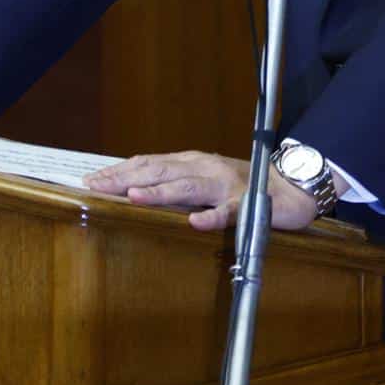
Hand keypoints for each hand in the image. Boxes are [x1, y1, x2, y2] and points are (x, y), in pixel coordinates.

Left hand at [83, 151, 319, 231]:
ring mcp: (226, 185)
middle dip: (128, 178)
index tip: (92, 181)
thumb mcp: (203, 178)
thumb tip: (133, 187)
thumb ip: (175, 180)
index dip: (120, 171)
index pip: (149, 163)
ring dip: (161, 191)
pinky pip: (229, 211)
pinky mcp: (249, 203)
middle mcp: (205, 168)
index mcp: (192, 162)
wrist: (292, 186)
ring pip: (189, 187)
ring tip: (134, 196)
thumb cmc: (242, 185)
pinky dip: (213, 216)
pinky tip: (196, 222)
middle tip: (99, 187)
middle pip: (161, 170)